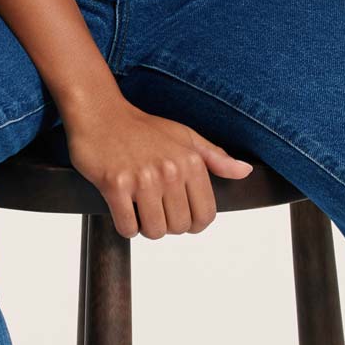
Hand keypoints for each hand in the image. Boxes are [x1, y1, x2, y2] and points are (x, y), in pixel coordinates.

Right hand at [62, 98, 255, 236]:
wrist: (100, 113)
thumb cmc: (142, 128)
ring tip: (138, 207)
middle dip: (167, 224)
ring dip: (145, 226)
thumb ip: (215, 158)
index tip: (180, 217)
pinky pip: (127, 227)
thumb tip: (244, 171)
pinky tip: (122, 207)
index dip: (193, 224)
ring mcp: (142, 179)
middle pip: (179, 227)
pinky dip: (125, 225)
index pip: (205, 215)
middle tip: (154, 208)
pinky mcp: (115, 185)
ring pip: (154, 231)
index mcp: (190, 161)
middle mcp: (170, 171)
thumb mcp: (185, 136)